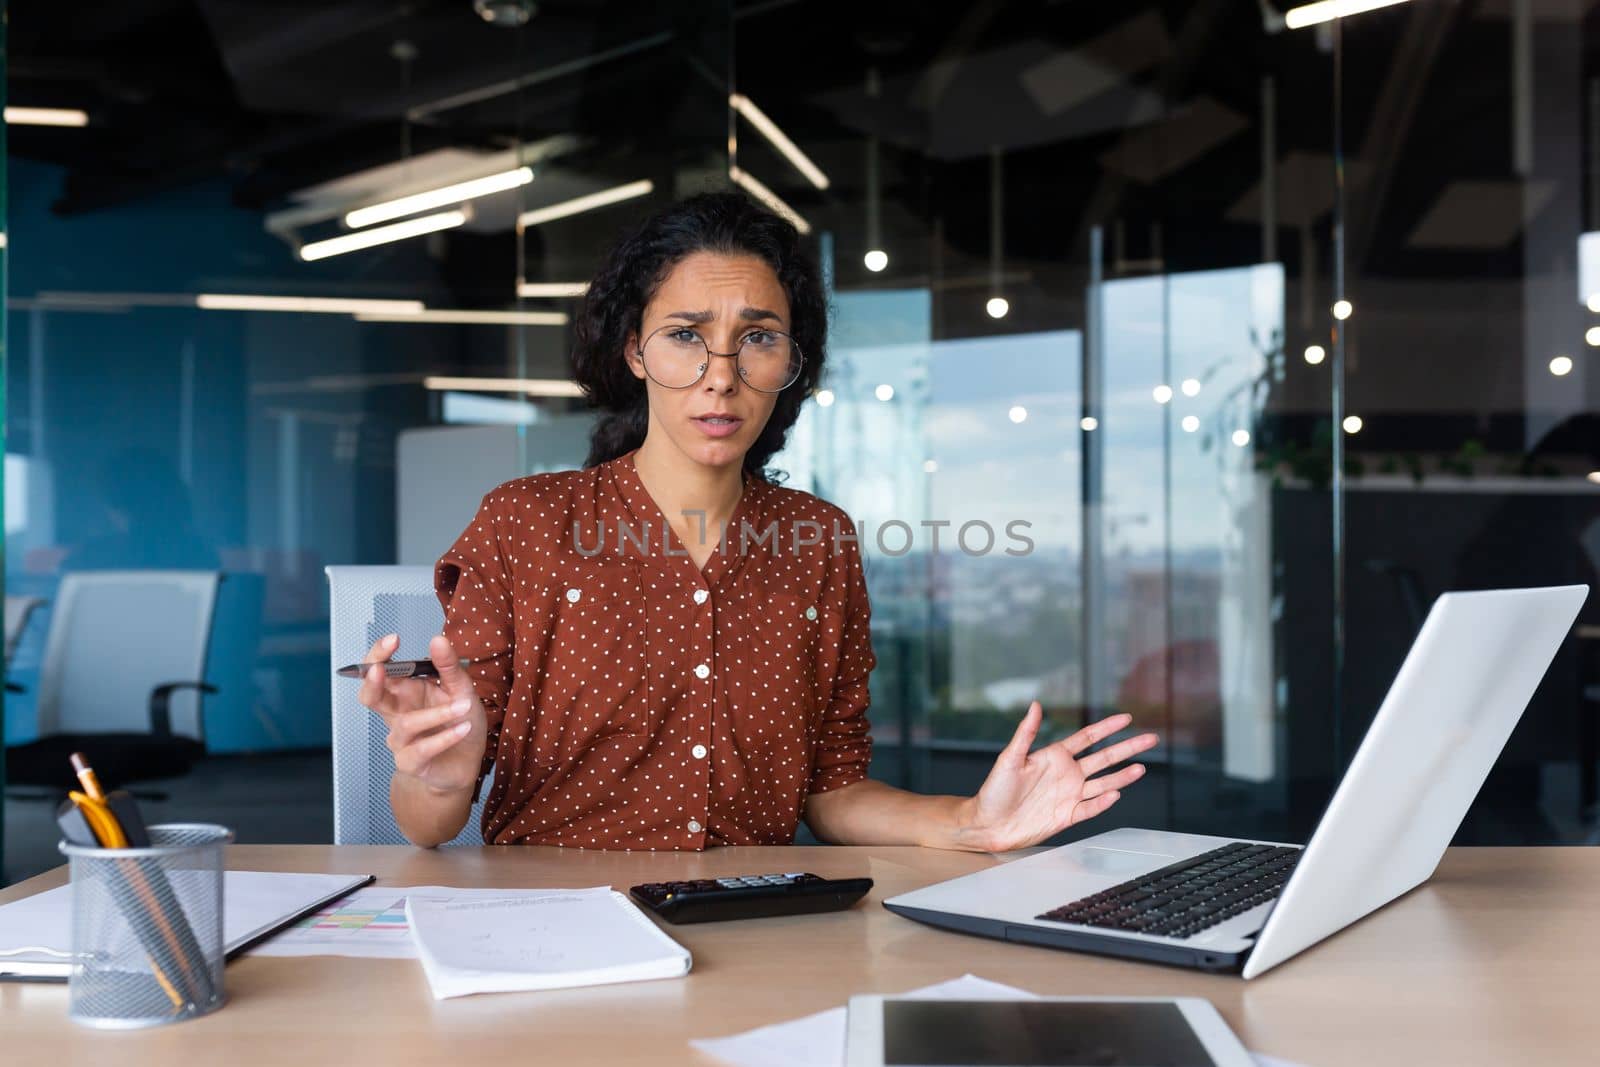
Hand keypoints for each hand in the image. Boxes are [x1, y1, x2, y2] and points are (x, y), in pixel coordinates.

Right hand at [357, 633, 486, 795]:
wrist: (467, 762)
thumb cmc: (460, 722)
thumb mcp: (461, 689)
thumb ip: (449, 666)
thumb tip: (437, 640)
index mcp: (405, 691)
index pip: (380, 670)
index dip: (378, 655)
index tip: (393, 640)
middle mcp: (397, 713)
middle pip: (370, 696)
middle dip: (371, 681)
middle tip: (381, 668)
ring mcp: (401, 739)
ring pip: (406, 724)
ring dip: (438, 713)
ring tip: (464, 706)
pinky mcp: (410, 762)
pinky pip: (422, 749)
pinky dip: (445, 738)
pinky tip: (463, 729)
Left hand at [958, 703, 1157, 851]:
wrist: (988, 824)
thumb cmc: (994, 791)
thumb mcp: (1010, 758)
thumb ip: (1026, 733)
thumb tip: (1035, 704)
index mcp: (1054, 756)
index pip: (1087, 738)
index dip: (1107, 728)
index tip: (1127, 717)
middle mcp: (1066, 774)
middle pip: (1104, 759)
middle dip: (1127, 748)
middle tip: (1150, 738)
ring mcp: (1069, 795)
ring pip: (1103, 784)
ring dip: (1122, 776)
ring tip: (1142, 767)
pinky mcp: (1067, 816)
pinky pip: (1091, 808)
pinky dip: (1104, 802)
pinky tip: (1117, 794)